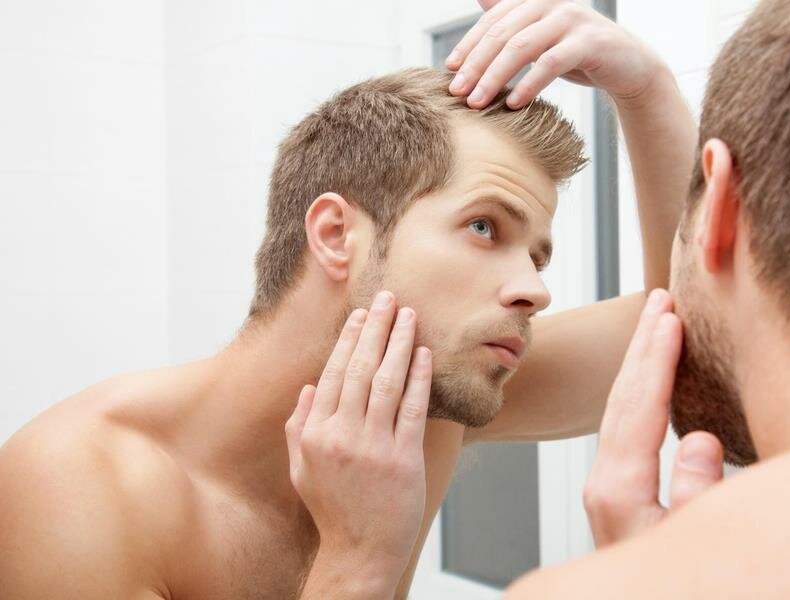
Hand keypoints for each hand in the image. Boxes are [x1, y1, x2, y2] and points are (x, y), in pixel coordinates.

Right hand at [285, 291, 431, 593]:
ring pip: (387, 383)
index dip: (349, 339)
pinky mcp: (403, 458)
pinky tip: (425, 355)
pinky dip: (419, 379)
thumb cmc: (332, 508)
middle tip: (389, 297)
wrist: (360, 551)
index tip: (362, 314)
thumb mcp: (300, 468)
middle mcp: (341, 435)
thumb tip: (309, 386)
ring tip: (409, 315)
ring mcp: (373, 446)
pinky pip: (413, 409)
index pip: (333, 373)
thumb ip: (298, 425)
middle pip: (359, 369)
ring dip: (399, 344)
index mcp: (314, 433)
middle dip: (376, 328)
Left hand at [446, 0, 665, 108]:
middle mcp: (550, 3)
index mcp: (534, 0)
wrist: (629, 67)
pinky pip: (550, 63)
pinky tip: (514, 104)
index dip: (469, 44)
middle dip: (476, 64)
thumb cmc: (578, 54)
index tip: (450, 70)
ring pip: (521, 47)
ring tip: (478, 102)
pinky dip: (529, 84)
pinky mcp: (589, 42)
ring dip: (495, 76)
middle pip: (502, 33)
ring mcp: (571, 20)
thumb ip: (512, 21)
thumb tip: (481, 0)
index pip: (492, 20)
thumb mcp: (541, 37)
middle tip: (458, 92)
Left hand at [583, 289, 723, 547]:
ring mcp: (608, 484)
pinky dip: (640, 391)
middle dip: (642, 346)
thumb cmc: (671, 582)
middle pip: (623, 398)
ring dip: (639, 362)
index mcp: (618, 489)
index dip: (656, 358)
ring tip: (656, 323)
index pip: (639, 407)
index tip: (668, 315)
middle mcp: (606, 481)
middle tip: (658, 299)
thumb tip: (697, 438)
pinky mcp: (618, 489)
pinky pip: (626, 424)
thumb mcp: (691, 541)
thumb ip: (697, 493)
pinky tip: (651, 378)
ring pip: (620, 408)